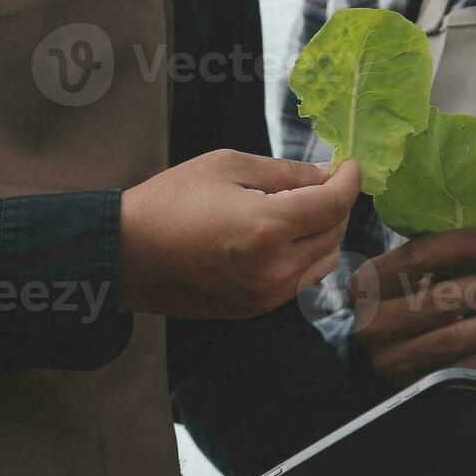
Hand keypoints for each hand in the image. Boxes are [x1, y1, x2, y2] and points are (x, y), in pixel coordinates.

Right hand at [118, 152, 360, 318]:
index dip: (350, 180)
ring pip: (324, 262)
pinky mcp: (256, 309)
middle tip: (323, 182)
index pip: (334, 205)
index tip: (350, 166)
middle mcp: (276, 268)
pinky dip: (303, 257)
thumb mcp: (227, 167)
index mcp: (269, 228)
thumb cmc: (170, 202)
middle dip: (337, 204)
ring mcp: (267, 294)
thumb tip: (325, 175)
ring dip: (324, 233)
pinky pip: (299, 281)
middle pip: (335, 234)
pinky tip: (281, 237)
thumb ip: (284, 172)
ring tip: (302, 209)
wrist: (125, 256)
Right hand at [351, 229, 475, 387]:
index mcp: (368, 285)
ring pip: (457, 338)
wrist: (366, 357)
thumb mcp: (394, 275)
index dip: (459, 246)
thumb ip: (427, 259)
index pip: (415, 259)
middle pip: (441, 301)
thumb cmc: (392, 301)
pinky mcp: (417, 385)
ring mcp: (394, 360)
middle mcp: (375, 324)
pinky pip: (466, 367)